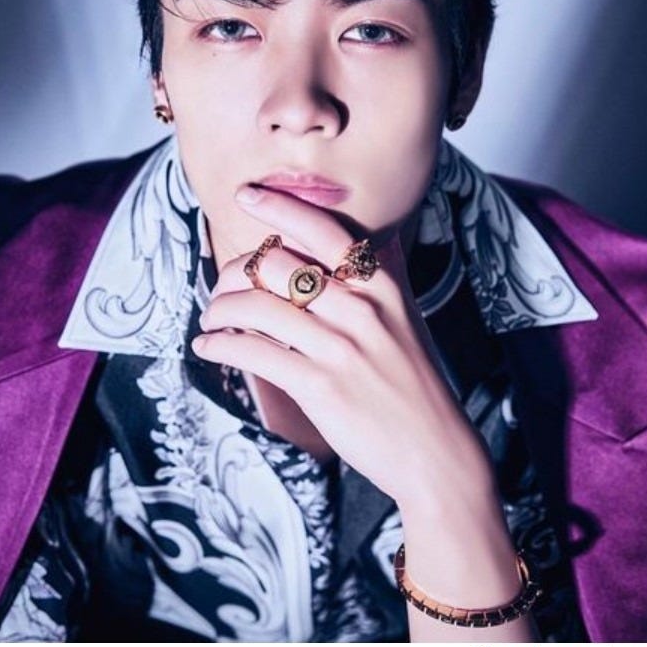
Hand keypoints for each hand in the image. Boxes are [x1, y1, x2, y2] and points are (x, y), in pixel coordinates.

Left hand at [192, 184, 495, 514]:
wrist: (436, 451)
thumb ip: (379, 279)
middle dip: (235, 269)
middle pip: (277, 264)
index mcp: (381, 285)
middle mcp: (360, 308)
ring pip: (257, 307)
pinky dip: (221, 346)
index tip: (246, 195)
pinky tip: (210, 348)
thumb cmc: (416, 384)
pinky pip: (255, 353)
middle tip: (221, 282)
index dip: (278, 207)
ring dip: (220, 309)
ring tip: (211, 318)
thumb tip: (359, 242)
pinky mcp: (321, 387)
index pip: (323, 229)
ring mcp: (340, 347)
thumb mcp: (406, 319)